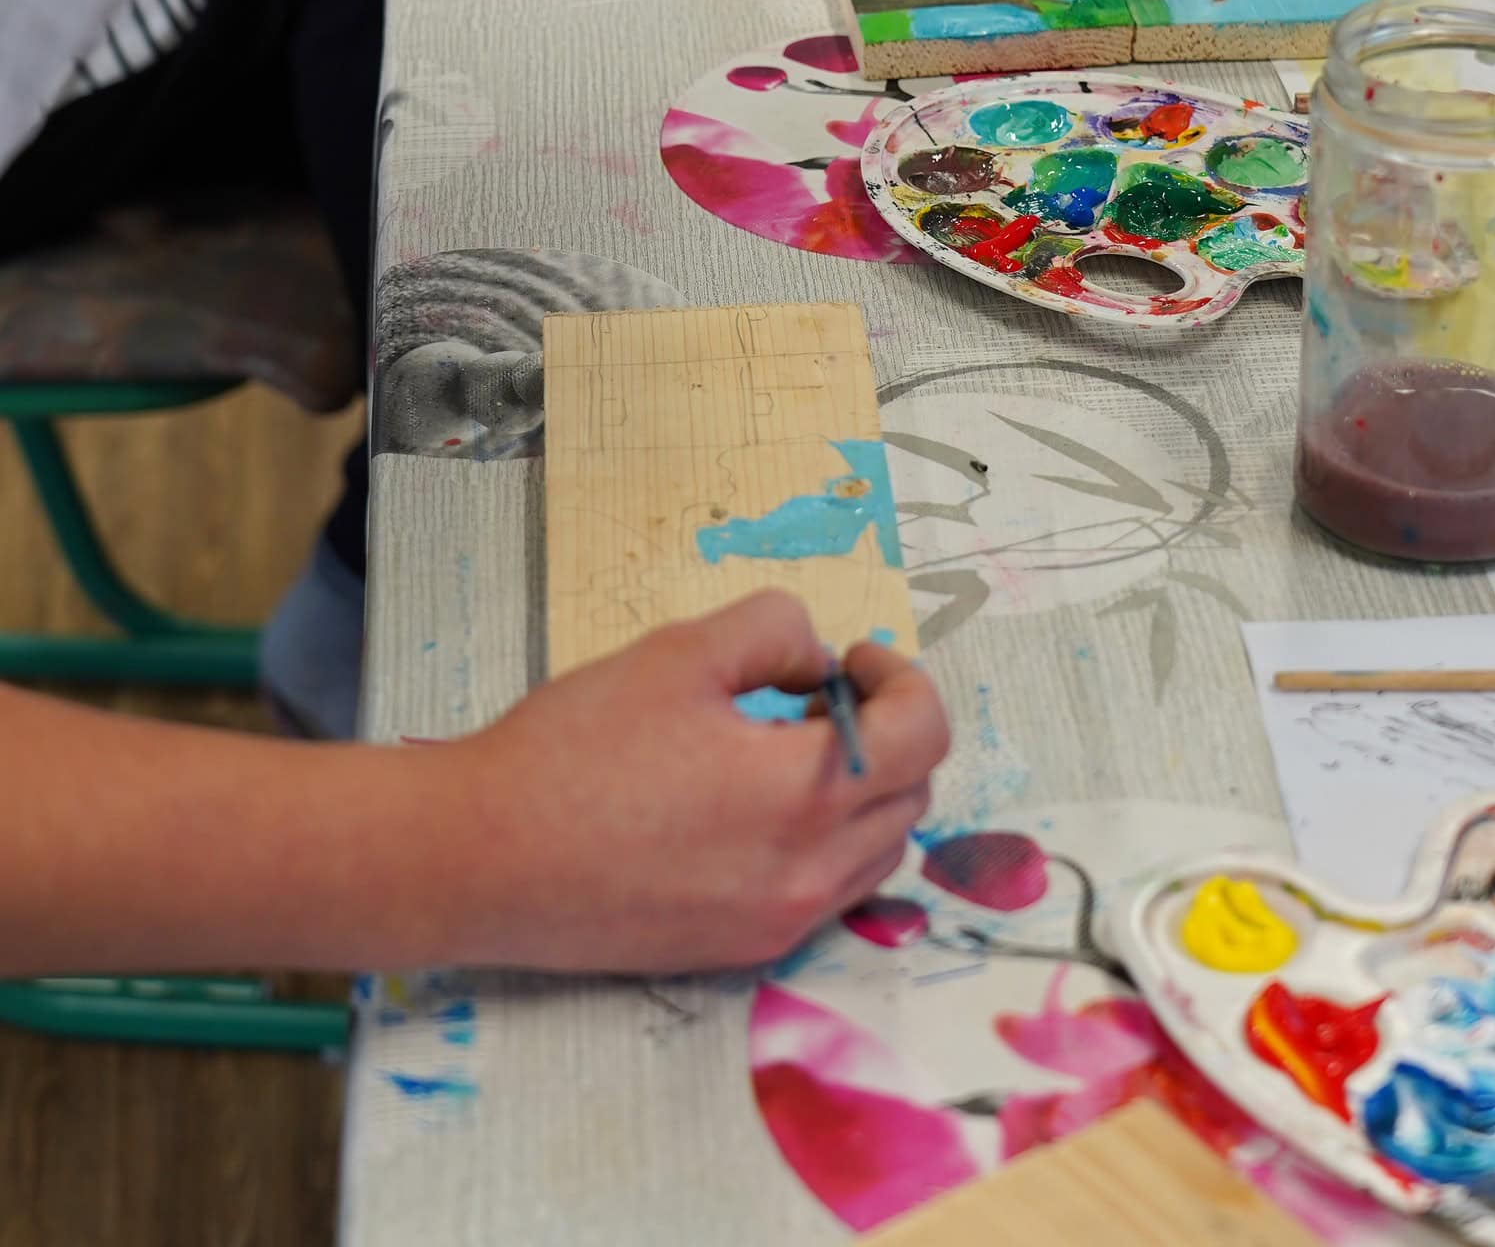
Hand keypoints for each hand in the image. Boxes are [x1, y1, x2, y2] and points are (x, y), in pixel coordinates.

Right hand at [449, 591, 948, 973]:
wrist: (481, 859)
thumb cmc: (574, 749)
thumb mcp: (679, 653)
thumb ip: (772, 632)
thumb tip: (816, 661)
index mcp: (805, 794)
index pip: (922, 737)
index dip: (901, 681)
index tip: (851, 659)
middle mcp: (809, 874)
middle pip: (911, 797)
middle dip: (885, 733)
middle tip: (811, 697)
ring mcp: (777, 924)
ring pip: (877, 854)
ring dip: (861, 792)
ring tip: (781, 750)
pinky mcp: (739, 952)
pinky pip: (825, 894)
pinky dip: (823, 843)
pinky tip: (748, 808)